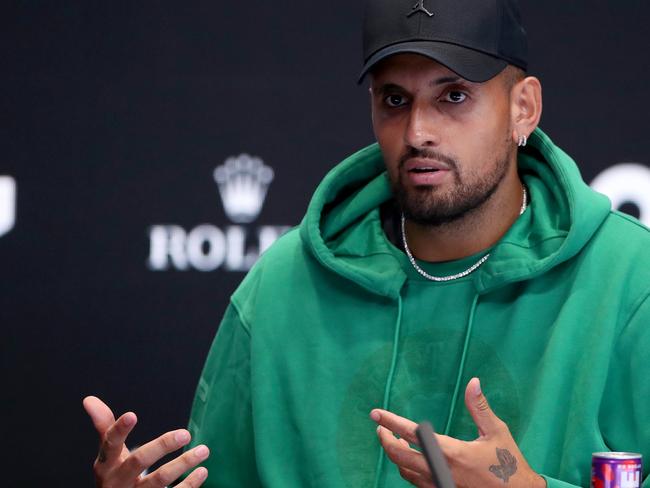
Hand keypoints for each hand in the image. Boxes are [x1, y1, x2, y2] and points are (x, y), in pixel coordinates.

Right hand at [83, 396, 209, 486]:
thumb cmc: (115, 475)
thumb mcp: (108, 453)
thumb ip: (104, 426)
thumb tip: (88, 399)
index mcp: (105, 464)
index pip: (110, 444)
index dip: (120, 430)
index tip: (132, 415)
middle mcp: (117, 481)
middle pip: (138, 462)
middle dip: (161, 446)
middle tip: (186, 433)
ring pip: (158, 481)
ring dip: (183, 464)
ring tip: (204, 450)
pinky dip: (189, 484)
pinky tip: (202, 471)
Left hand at [370, 378, 545, 487]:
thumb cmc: (509, 465)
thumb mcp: (496, 432)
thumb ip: (480, 407)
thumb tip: (474, 382)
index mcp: (451, 453)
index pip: (411, 434)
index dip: (390, 422)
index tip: (376, 413)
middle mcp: (440, 472)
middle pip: (398, 457)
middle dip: (385, 440)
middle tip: (380, 428)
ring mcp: (439, 487)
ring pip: (405, 472)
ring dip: (396, 455)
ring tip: (396, 441)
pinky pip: (416, 482)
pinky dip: (408, 468)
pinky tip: (412, 459)